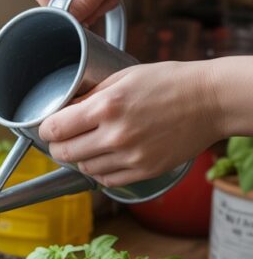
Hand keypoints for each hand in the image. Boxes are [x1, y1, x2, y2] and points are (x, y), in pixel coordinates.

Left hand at [38, 61, 220, 187]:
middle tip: (60, 141)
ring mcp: (130, 156)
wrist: (211, 101)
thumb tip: (65, 108)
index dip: (46, 129)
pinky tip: (104, 159)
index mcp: (106, 107)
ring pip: (84, 168)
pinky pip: (107, 180)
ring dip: (79, 159)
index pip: (55, 128)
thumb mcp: (123, 77)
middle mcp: (115, 134)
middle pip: (65, 153)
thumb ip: (91, 96)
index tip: (48, 128)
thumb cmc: (169, 83)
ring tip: (85, 147)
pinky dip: (99, 172)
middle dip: (57, 146)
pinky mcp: (143, 171)